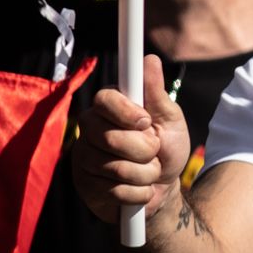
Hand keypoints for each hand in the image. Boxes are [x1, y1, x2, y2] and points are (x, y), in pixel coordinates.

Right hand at [73, 54, 190, 223]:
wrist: (164, 189)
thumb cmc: (167, 148)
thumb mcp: (170, 119)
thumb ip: (156, 93)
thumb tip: (150, 59)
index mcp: (111, 106)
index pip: (104, 99)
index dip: (125, 112)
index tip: (146, 122)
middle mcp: (91, 128)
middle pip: (108, 137)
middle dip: (143, 149)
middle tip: (154, 151)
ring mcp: (84, 156)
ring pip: (113, 167)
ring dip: (144, 174)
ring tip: (149, 171)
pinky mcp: (83, 185)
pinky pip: (112, 191)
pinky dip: (136, 193)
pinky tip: (138, 189)